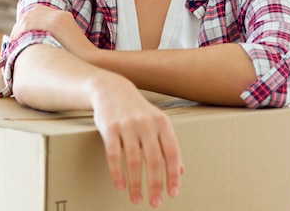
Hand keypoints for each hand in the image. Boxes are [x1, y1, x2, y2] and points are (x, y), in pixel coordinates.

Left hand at [12, 5, 96, 60]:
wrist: (91, 60)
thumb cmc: (80, 59)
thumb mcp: (66, 43)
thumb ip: (54, 38)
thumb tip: (40, 45)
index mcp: (63, 16)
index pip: (38, 11)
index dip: (26, 21)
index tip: (19, 33)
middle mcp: (59, 14)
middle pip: (31, 13)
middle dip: (19, 25)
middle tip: (12, 39)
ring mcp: (57, 17)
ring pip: (28, 18)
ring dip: (17, 30)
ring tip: (12, 42)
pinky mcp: (54, 23)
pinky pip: (29, 23)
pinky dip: (19, 32)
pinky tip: (15, 41)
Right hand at [92, 76, 183, 206]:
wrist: (112, 89)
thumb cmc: (137, 109)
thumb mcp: (157, 122)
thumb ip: (167, 145)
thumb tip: (179, 171)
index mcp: (162, 123)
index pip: (171, 153)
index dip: (172, 175)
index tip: (172, 194)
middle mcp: (146, 123)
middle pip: (153, 159)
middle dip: (155, 184)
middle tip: (155, 202)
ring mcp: (127, 125)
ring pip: (133, 160)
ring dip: (136, 183)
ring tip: (137, 198)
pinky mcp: (109, 127)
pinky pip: (113, 154)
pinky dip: (117, 173)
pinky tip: (120, 185)